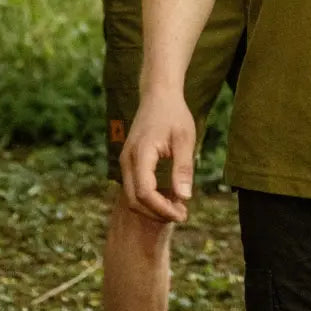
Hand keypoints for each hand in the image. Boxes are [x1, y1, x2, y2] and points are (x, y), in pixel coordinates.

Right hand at [120, 88, 195, 223]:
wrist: (158, 95)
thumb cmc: (174, 114)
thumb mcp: (185, 138)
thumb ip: (183, 168)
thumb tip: (184, 198)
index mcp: (140, 153)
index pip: (144, 192)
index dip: (162, 209)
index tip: (182, 214)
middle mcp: (127, 159)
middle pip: (134, 200)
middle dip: (157, 213)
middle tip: (182, 215)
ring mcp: (125, 161)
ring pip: (131, 197)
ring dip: (152, 208)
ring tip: (177, 208)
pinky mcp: (129, 162)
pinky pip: (134, 187)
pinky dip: (149, 198)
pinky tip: (169, 196)